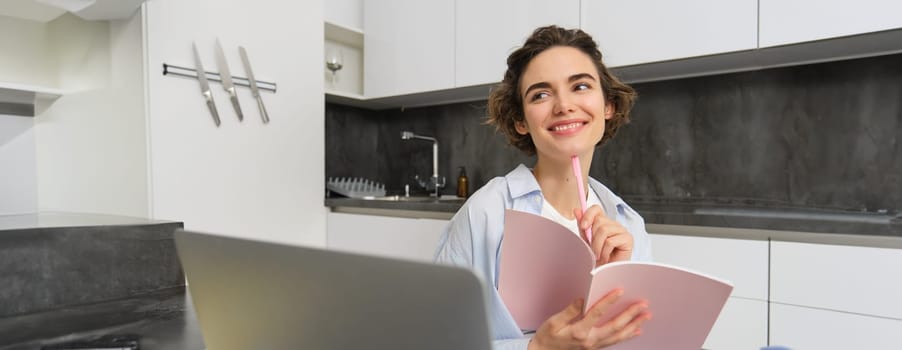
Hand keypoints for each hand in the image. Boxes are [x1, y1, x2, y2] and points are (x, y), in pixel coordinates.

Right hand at [527, 289, 650, 349]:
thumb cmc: (547, 337)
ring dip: (634, 325)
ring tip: (645, 316)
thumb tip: (582, 299)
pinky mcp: (595, 347)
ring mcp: (594, 345)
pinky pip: (615, 341)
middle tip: (643, 304)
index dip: (609, 301)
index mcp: (579, 331)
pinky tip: (635, 330)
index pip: (597, 313)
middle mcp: (590, 340)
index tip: (620, 291)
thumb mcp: (553, 322)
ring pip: (618, 336)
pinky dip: (627, 336)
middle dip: (630, 314)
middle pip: (615, 326)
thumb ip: (569, 311)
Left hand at [574, 205, 632, 266]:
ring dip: (597, 246)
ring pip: (604, 230)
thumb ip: (583, 226)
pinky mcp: (628, 239)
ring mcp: (622, 230)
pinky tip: (606, 258)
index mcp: (604, 222)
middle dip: (592, 238)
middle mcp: (614, 224)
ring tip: (598, 256)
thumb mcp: (586, 240)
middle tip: (593, 250)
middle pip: (599, 221)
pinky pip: (610, 241)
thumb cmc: (598, 258)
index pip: (596, 209)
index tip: (583, 226)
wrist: (605, 273)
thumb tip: (577, 210)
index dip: (588, 214)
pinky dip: (605, 252)